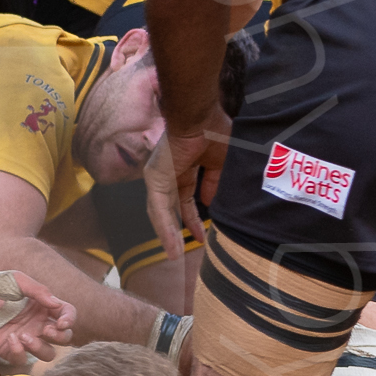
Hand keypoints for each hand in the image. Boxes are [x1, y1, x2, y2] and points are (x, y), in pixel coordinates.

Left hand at [0, 267, 77, 363]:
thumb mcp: (16, 280)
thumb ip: (38, 290)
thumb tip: (56, 304)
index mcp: (43, 307)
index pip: (67, 315)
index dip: (70, 320)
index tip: (61, 322)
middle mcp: (38, 324)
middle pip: (64, 338)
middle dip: (60, 337)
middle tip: (45, 330)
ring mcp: (26, 338)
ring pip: (47, 353)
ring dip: (40, 347)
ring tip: (24, 335)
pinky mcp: (10, 350)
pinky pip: (23, 359)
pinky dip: (20, 352)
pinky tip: (11, 338)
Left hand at [151, 107, 230, 254]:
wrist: (200, 118)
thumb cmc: (214, 132)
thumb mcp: (220, 163)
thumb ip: (214, 183)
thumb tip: (211, 202)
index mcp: (183, 168)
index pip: (185, 199)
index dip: (194, 217)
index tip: (203, 235)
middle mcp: (168, 174)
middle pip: (170, 208)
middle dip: (179, 230)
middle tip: (183, 251)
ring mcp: (159, 176)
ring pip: (161, 212)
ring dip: (168, 235)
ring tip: (175, 256)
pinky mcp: (154, 179)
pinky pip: (158, 208)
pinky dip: (164, 228)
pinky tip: (171, 246)